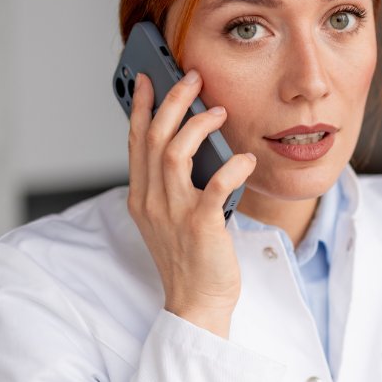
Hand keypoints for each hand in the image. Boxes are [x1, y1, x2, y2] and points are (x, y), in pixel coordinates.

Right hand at [127, 71, 255, 337]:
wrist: (197, 302)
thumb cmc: (189, 259)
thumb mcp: (169, 217)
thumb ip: (170, 184)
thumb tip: (188, 146)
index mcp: (141, 197)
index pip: (136, 141)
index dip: (140, 106)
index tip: (147, 78)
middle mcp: (152, 201)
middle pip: (154, 137)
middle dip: (172, 101)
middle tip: (192, 78)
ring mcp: (174, 213)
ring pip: (175, 153)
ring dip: (197, 126)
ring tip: (218, 111)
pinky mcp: (201, 225)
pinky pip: (215, 186)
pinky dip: (231, 167)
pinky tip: (246, 159)